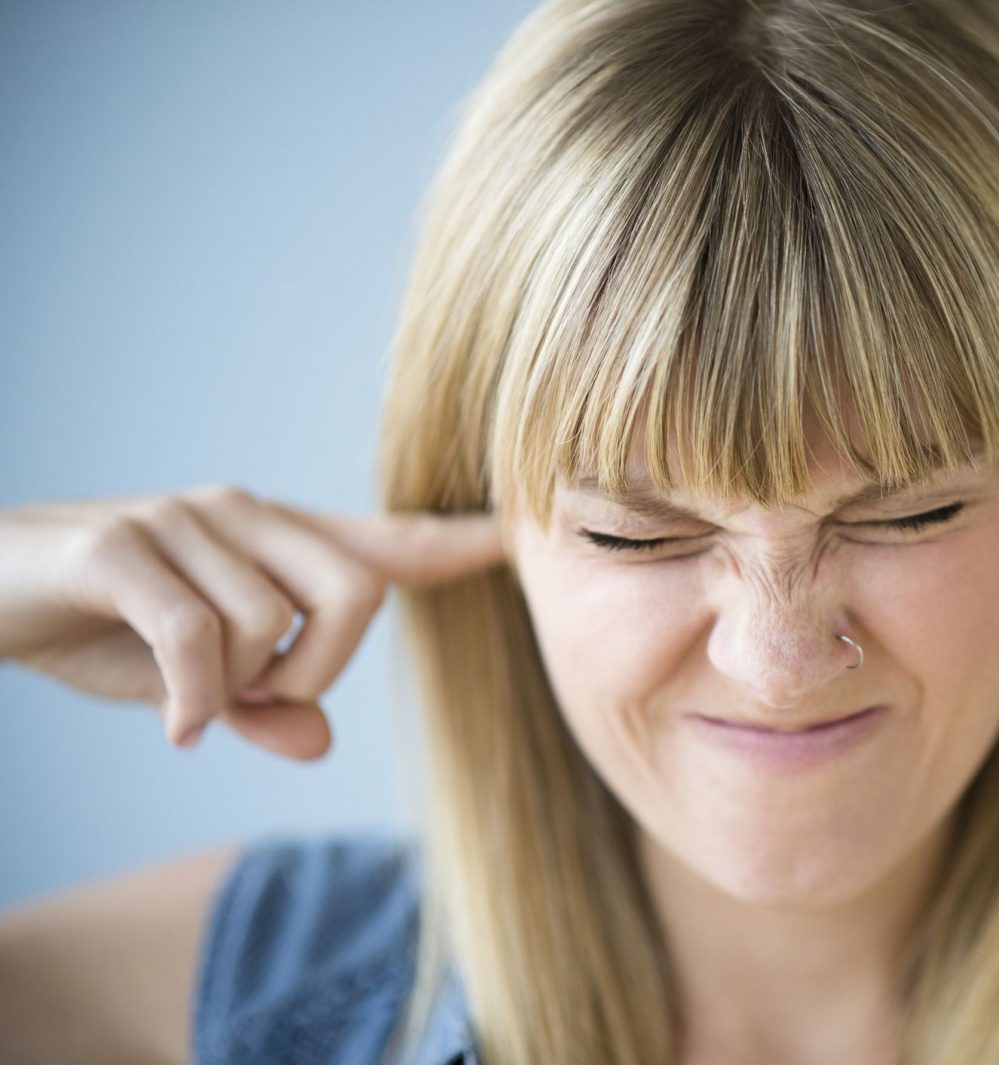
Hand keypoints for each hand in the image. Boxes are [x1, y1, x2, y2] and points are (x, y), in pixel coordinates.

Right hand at [0, 486, 506, 758]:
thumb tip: (320, 743)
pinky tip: (177, 728)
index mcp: (271, 538)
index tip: (510, 540)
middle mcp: (241, 514)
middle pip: (358, 594)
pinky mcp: (123, 547)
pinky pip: (200, 635)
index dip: (451, 544)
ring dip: (237, 688)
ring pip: (273, 625)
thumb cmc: (93, 628)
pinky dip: (196, 698)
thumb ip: (260, 704)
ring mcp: (183, 521)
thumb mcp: (190, 682)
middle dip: (325, 671)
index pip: (382, 542)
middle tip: (262, 699)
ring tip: (189, 699)